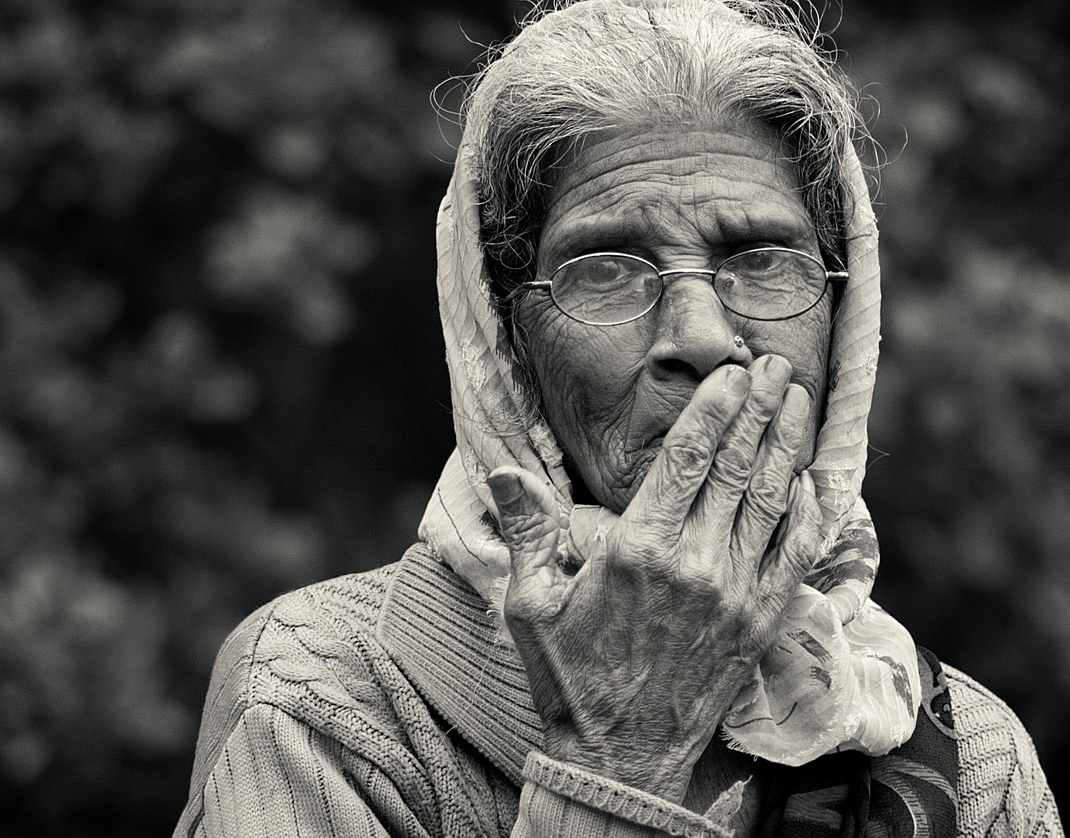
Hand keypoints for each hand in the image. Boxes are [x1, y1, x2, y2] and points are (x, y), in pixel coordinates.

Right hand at [487, 355, 821, 801]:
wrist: (619, 757)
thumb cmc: (570, 677)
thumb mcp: (531, 603)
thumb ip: (528, 530)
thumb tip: (504, 469)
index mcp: (638, 550)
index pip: (687, 458)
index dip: (714, 408)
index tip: (731, 372)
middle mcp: (696, 565)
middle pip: (737, 467)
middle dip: (760, 409)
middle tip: (776, 366)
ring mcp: (736, 594)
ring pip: (771, 501)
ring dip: (787, 444)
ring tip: (797, 400)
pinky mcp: (760, 623)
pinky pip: (795, 554)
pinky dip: (808, 513)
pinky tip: (813, 480)